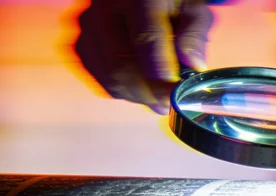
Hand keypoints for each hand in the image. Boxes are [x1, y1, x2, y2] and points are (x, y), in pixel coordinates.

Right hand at [74, 0, 212, 114]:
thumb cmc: (170, 2)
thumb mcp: (193, 9)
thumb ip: (194, 35)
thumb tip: (193, 65)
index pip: (147, 39)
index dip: (159, 74)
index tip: (172, 95)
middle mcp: (106, 7)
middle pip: (121, 64)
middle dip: (146, 92)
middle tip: (166, 105)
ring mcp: (88, 25)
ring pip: (108, 75)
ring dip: (134, 95)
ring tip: (155, 97)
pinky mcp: (81, 42)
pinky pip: (98, 78)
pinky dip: (119, 90)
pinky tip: (138, 88)